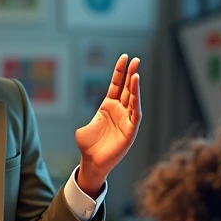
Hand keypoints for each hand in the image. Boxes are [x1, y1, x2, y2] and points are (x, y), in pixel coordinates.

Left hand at [75, 55, 140, 193]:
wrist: (92, 162)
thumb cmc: (88, 146)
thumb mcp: (83, 129)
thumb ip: (87, 121)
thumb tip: (85, 123)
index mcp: (107, 106)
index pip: (116, 85)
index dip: (120, 71)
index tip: (124, 57)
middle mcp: (119, 111)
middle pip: (127, 88)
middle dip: (131, 73)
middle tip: (136, 59)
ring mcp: (126, 119)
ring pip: (133, 99)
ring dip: (135, 86)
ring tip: (136, 73)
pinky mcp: (130, 130)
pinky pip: (135, 113)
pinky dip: (136, 102)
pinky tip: (135, 92)